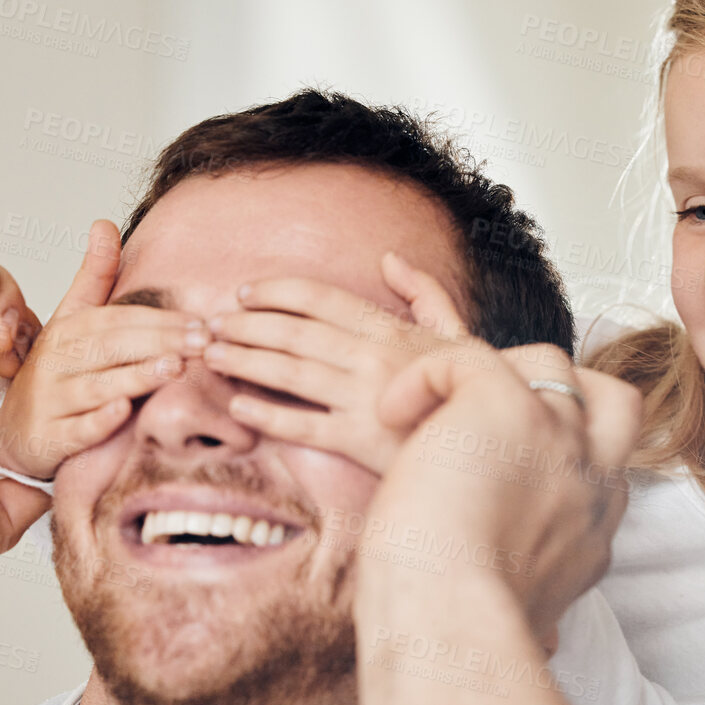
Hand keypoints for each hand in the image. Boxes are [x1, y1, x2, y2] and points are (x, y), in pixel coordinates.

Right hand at [0, 220, 202, 477]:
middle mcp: (57, 362)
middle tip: (202, 342)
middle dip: (158, 343)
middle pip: (110, 348)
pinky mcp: (50, 438)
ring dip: (136, 376)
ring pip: (96, 387)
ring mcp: (52, 401)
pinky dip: (98, 421)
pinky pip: (75, 430)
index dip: (158, 320)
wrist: (17, 429)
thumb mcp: (71, 319)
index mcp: (68, 330)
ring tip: (175, 367)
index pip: (116, 320)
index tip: (200, 322)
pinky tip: (124, 411)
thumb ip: (94, 276)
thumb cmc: (58, 371)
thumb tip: (104, 223)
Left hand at [199, 251, 490, 473]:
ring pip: (289, 373)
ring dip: (244, 360)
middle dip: (245, 324)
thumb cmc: (471, 393)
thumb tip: (389, 260)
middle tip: (209, 324)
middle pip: (294, 332)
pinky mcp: (360, 441)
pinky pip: (302, 426)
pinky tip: (237, 406)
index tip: (243, 293)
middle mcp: (373, 358)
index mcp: (391, 329)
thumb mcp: (457, 333)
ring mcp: (365, 399)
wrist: (496, 444)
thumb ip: (425, 293)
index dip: (276, 292)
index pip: (320, 298)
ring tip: (211, 355)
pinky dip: (266, 415)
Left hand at [357, 337, 641, 642]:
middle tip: (490, 413)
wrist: (451, 625)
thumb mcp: (530, 623)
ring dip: (486, 377)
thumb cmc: (464, 633)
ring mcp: (558, 436)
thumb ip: (546, 608)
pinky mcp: (507, 405)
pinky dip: (426, 376)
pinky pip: (470, 358)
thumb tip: (550, 643)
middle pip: (612, 399)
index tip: (505, 468)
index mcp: (595, 529)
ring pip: (545, 363)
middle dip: (561, 392)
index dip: (562, 450)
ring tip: (426, 415)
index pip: (604, 465)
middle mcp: (590, 477)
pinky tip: (393, 412)